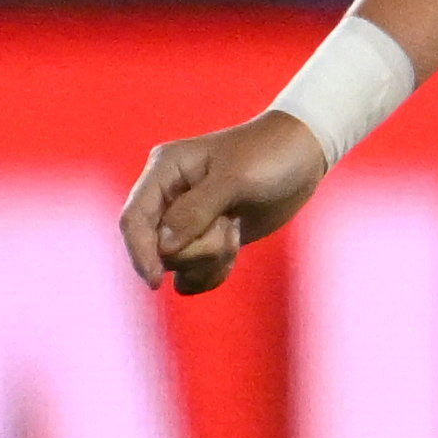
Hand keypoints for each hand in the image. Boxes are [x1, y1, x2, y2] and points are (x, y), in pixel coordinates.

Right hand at [122, 112, 327, 295]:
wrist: (304, 156)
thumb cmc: (270, 156)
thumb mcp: (236, 179)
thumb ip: (197, 211)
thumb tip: (163, 247)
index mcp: (164, 171)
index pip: (133, 219)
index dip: (140, 253)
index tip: (155, 282)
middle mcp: (168, 197)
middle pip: (157, 248)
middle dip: (195, 250)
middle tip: (227, 226)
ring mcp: (185, 220)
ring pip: (176, 264)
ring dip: (207, 260)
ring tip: (233, 231)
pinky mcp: (204, 238)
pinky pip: (192, 273)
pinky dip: (213, 271)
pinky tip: (233, 250)